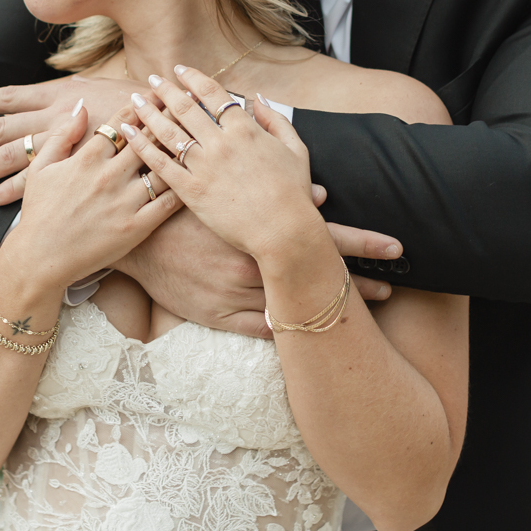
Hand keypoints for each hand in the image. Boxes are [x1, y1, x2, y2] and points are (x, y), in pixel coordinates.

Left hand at [0, 74, 143, 204]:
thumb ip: (77, 96)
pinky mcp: (74, 171)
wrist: (169, 122)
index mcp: (59, 95)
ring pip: (11, 158)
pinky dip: (11, 190)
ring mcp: (63, 146)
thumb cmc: (138, 104)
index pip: (9, 96)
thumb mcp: (104, 90)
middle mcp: (55, 116)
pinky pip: (36, 182)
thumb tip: (63, 97)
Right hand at [0, 100, 182, 289]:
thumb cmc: (39, 213)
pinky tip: (197, 177)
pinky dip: (183, 188)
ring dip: (180, 150)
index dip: (142, 104)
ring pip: (162, 168)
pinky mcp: (136, 228)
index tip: (158, 92)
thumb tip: (81, 106)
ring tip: (199, 135)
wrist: (41, 259)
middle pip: (147, 139)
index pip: (121, 122)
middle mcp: (109, 176)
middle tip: (188, 103)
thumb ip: (62, 135)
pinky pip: (167, 204)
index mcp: (87, 158)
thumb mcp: (41, 168)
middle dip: (168, 118)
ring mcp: (124, 202)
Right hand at [117, 197, 403, 338]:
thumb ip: (275, 192)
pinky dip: (287, 334)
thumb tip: (321, 193)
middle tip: (397, 285)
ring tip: (364, 318)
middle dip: (360, 282)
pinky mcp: (219, 317)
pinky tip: (313, 340)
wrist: (133, 238)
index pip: (325, 239)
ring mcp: (238, 297)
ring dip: (330, 311)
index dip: (362, 245)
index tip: (397, 249)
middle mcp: (256, 267)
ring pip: (296, 310)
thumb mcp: (226, 191)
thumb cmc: (182, 207)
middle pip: (318, 278)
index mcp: (261, 234)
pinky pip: (261, 332)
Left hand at [124, 66, 324, 264]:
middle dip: (166, 90)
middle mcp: (221, 143)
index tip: (180, 70)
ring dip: (149, 112)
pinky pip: (160, 164)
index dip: (193, 78)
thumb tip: (257, 99)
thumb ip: (276, 120)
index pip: (213, 94)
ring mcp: (204, 167)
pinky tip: (128, 133)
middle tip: (153, 81)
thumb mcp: (295, 149)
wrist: (283, 232)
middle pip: (185, 108)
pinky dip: (142, 145)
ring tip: (135, 100)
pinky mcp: (192, 191)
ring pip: (168, 131)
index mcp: (245, 130)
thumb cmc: (293, 194)